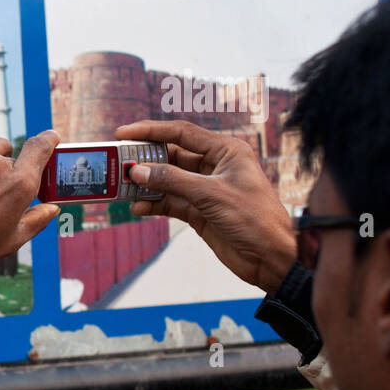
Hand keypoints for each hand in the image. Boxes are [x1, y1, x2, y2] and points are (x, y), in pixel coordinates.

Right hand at [115, 119, 296, 293]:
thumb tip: (138, 170)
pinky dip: (153, 204)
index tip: (124, 133)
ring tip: (123, 187)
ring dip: (146, 184)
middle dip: (145, 160)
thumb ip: (172, 181)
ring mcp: (205, 189)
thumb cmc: (255, 219)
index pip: (182, 133)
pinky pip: (170, 202)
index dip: (151, 131)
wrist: (270, 258)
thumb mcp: (211, 195)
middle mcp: (215, 166)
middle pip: (171, 156)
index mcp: (226, 151)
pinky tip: (138, 207)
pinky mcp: (199, 211)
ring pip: (167, 180)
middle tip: (119, 164)